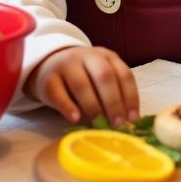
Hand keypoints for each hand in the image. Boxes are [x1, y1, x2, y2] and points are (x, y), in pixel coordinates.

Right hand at [24, 46, 138, 126]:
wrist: (49, 65)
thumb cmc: (82, 77)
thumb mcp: (99, 78)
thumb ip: (113, 93)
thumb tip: (126, 121)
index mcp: (106, 56)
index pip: (123, 74)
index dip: (130, 96)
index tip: (133, 118)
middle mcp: (87, 56)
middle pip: (104, 76)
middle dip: (114, 101)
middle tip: (117, 123)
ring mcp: (66, 65)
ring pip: (81, 84)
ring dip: (93, 106)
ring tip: (99, 125)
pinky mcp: (47, 79)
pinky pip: (58, 93)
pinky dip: (68, 107)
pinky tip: (75, 118)